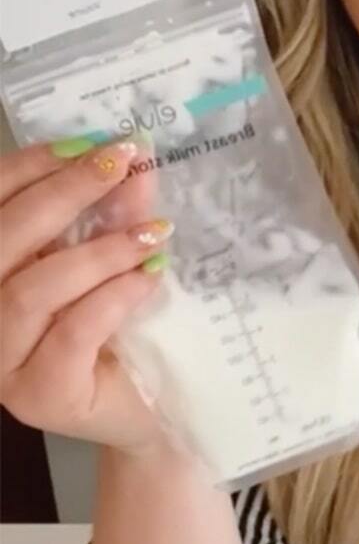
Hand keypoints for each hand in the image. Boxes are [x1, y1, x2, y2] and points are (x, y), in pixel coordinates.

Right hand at [0, 139, 175, 458]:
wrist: (158, 400)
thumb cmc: (131, 321)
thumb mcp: (121, 255)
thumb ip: (119, 212)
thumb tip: (137, 159)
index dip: (32, 166)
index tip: (91, 142)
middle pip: (2, 240)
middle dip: (64, 192)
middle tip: (121, 163)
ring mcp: (3, 359)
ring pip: (30, 291)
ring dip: (98, 251)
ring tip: (152, 233)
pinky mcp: (39, 396)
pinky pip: (68, 336)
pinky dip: (113, 297)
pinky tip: (149, 278)